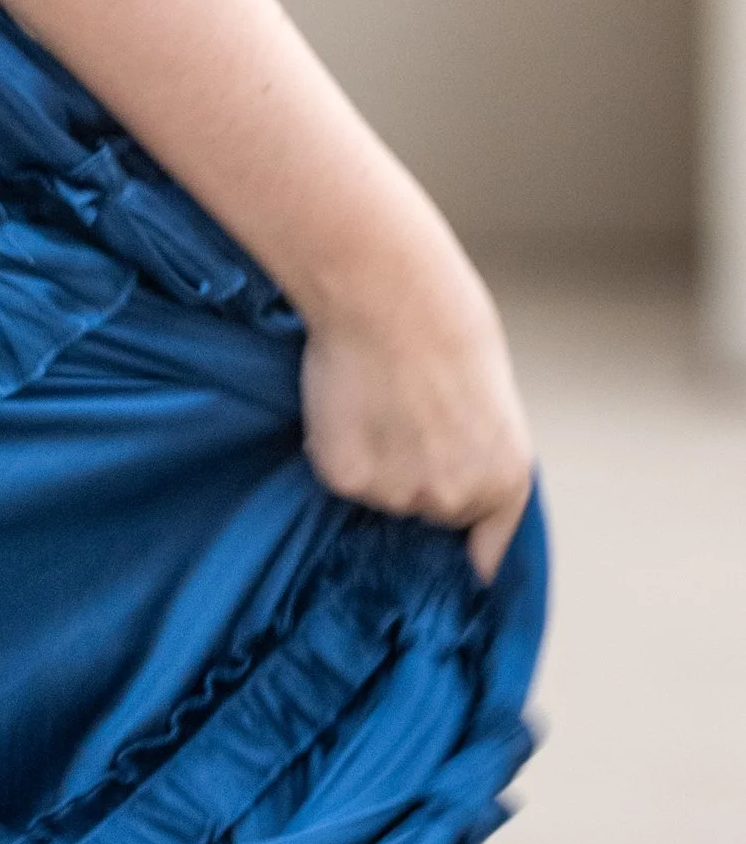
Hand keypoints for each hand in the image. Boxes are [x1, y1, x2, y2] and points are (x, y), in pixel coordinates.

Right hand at [298, 259, 533, 580]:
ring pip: (382, 492)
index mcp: (508, 478)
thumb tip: (449, 460)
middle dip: (416, 474)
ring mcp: (399, 492)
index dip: (468, 544)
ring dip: (375, 458)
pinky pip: (340, 474)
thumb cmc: (439, 317)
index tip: (456, 554)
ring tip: (374, 394)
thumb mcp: (486, 393)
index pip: (491, 549)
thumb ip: (474, 445)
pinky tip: (345, 398)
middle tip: (403, 413)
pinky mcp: (347, 478)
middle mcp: (457, 497)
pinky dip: (336, 446)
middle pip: (428, 510)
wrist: (383, 289)